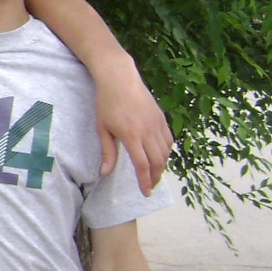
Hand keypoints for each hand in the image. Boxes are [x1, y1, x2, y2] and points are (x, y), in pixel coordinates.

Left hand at [95, 58, 172, 193]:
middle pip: (157, 161)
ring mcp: (157, 123)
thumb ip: (107, 152)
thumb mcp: (102, 128)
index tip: (145, 192)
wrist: (119, 78)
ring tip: (154, 173)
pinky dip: (166, 151)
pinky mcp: (161, 117)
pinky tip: (160, 156)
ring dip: (162, 165)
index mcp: (131, 135)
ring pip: (165, 151)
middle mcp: (148, 131)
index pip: (142, 165)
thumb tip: (105, 173)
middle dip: (155, 177)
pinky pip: (168, 139)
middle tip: (150, 186)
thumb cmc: (106, 103)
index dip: (145, 181)